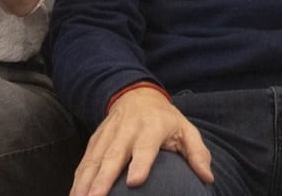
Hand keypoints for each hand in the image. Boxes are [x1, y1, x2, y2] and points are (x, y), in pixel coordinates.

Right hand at [71, 87, 212, 195]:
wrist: (136, 95)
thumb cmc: (166, 119)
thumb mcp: (187, 130)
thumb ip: (197, 153)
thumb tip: (207, 177)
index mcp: (151, 127)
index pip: (145, 147)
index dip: (140, 163)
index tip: (135, 182)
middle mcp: (126, 130)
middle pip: (113, 156)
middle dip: (103, 179)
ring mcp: (108, 134)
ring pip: (95, 159)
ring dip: (85, 181)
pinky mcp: (96, 139)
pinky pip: (85, 159)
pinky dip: (78, 177)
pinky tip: (74, 194)